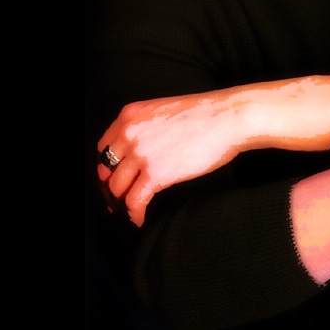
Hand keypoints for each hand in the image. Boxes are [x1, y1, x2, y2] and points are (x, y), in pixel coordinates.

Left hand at [97, 90, 249, 225]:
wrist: (225, 119)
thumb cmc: (202, 115)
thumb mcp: (161, 110)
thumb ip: (144, 126)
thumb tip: (140, 149)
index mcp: (129, 115)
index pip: (104, 146)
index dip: (108, 164)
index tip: (112, 175)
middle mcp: (129, 133)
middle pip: (106, 168)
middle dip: (111, 185)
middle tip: (117, 197)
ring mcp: (140, 154)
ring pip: (117, 187)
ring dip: (122, 201)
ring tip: (130, 209)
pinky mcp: (155, 174)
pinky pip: (135, 201)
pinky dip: (134, 213)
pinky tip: (139, 219)